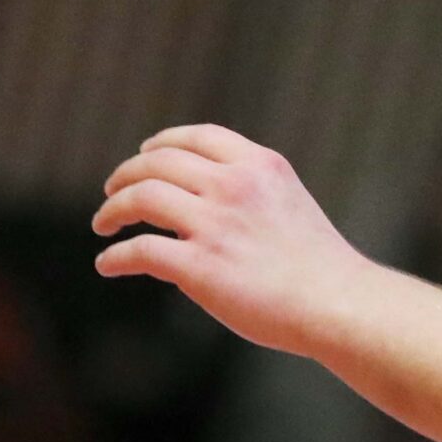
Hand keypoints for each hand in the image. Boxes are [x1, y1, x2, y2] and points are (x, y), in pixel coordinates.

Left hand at [93, 125, 366, 353]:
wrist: (337, 304)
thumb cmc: (319, 266)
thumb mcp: (287, 203)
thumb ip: (250, 192)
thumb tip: (201, 203)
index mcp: (259, 165)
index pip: (196, 137)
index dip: (161, 142)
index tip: (144, 153)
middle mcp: (234, 185)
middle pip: (158, 162)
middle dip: (126, 174)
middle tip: (111, 192)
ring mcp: (215, 224)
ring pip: (141, 197)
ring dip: (112, 209)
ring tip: (103, 224)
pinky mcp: (199, 266)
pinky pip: (140, 251)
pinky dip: (115, 257)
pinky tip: (108, 264)